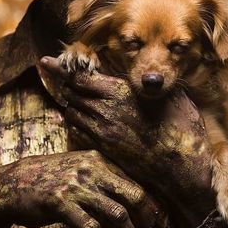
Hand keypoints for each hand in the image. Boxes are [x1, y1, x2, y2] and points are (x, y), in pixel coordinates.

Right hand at [0, 150, 163, 227]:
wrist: (10, 184)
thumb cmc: (48, 179)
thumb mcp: (77, 169)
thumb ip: (101, 178)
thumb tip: (130, 198)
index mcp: (97, 160)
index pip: (133, 182)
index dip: (150, 204)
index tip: (158, 222)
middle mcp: (90, 169)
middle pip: (133, 195)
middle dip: (147, 218)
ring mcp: (75, 186)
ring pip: (116, 213)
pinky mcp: (60, 203)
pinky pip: (90, 227)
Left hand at [40, 57, 215, 227]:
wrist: (180, 166)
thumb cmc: (181, 127)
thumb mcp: (172, 95)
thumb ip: (152, 83)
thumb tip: (150, 75)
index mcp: (120, 92)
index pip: (80, 77)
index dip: (61, 68)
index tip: (46, 61)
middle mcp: (106, 110)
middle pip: (71, 93)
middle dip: (67, 85)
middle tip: (62, 79)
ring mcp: (102, 131)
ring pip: (71, 112)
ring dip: (71, 104)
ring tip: (75, 99)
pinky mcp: (103, 149)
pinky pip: (77, 132)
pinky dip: (75, 123)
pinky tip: (81, 120)